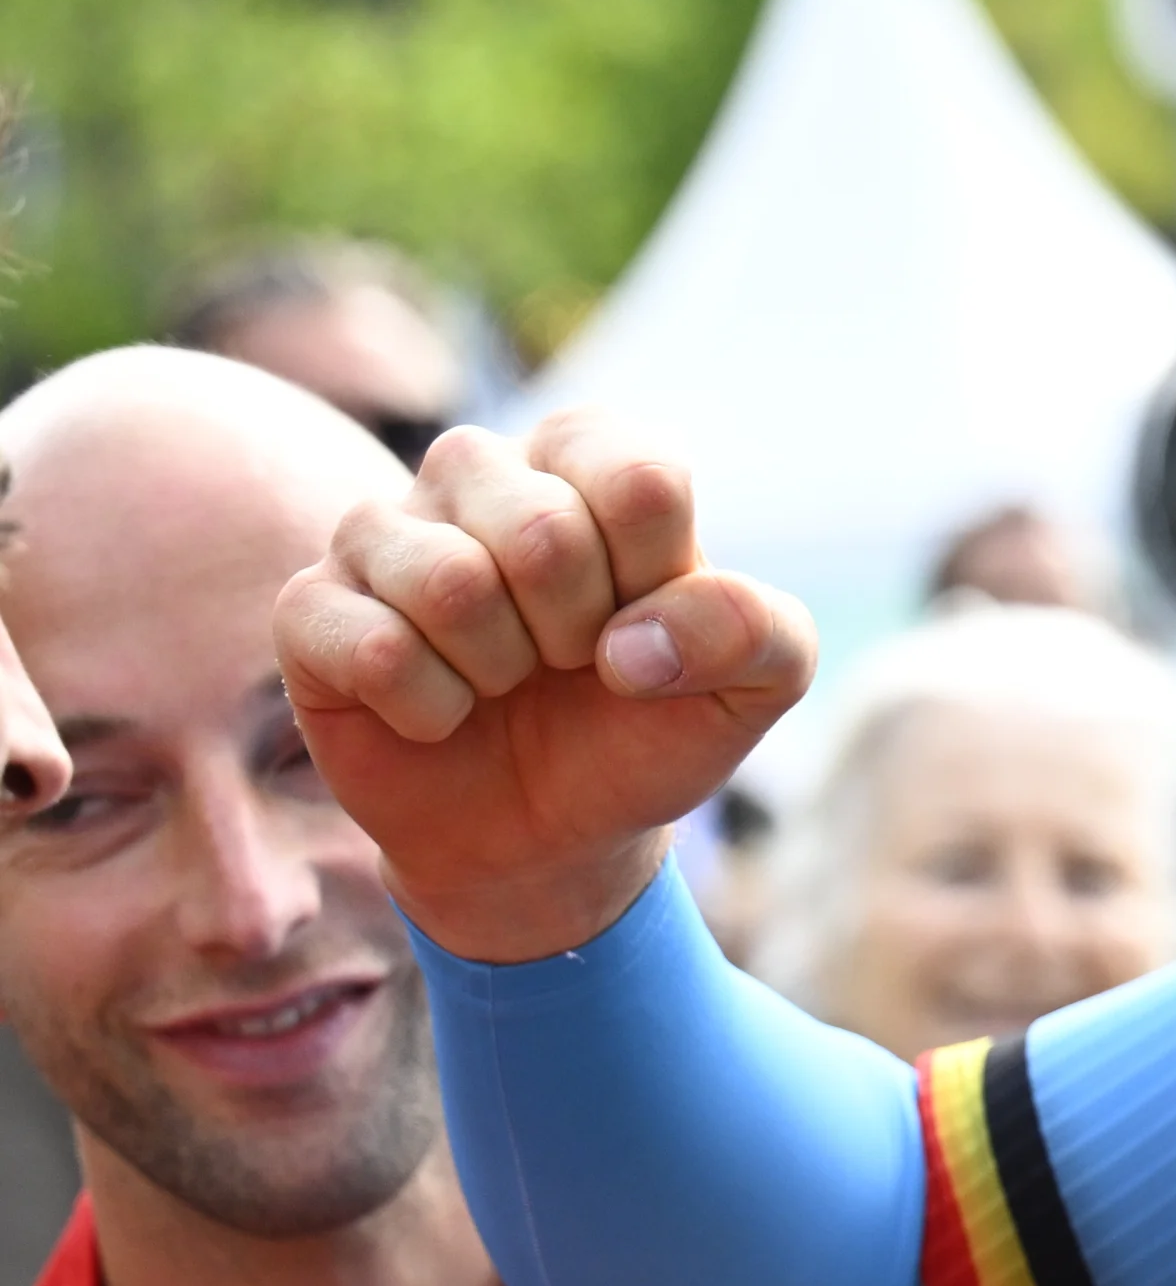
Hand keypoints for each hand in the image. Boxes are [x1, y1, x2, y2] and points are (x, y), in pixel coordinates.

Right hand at [274, 409, 815, 959]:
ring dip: (501, 671)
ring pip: (451, 584)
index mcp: (588, 453)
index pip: (642, 483)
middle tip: (566, 662)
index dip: (658, 588)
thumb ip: (756, 631)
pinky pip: (375, 648)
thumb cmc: (647, 727)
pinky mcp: (309, 607)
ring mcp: (381, 529)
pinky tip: (437, 713)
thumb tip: (634, 643)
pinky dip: (430, 710)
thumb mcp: (756, 684)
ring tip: (503, 682)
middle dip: (577, 635)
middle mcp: (479, 466)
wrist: (553, 832)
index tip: (643, 623)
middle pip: (545, 533)